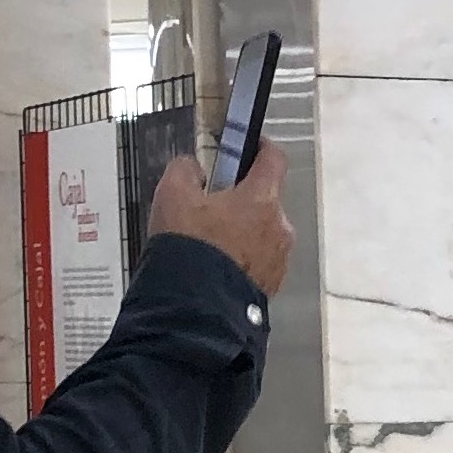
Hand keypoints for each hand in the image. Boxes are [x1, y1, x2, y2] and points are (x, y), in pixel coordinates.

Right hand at [149, 143, 292, 297]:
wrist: (194, 307)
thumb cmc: (188, 246)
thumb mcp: (173, 195)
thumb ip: (184, 170)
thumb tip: (193, 167)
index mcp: (262, 198)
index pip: (274, 159)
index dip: (261, 147)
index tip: (250, 146)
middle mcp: (279, 228)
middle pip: (266, 201)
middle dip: (242, 200)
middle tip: (212, 206)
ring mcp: (279, 260)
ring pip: (262, 234)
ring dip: (242, 232)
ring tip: (210, 242)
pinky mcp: (271, 286)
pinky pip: (258, 263)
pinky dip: (242, 259)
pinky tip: (216, 265)